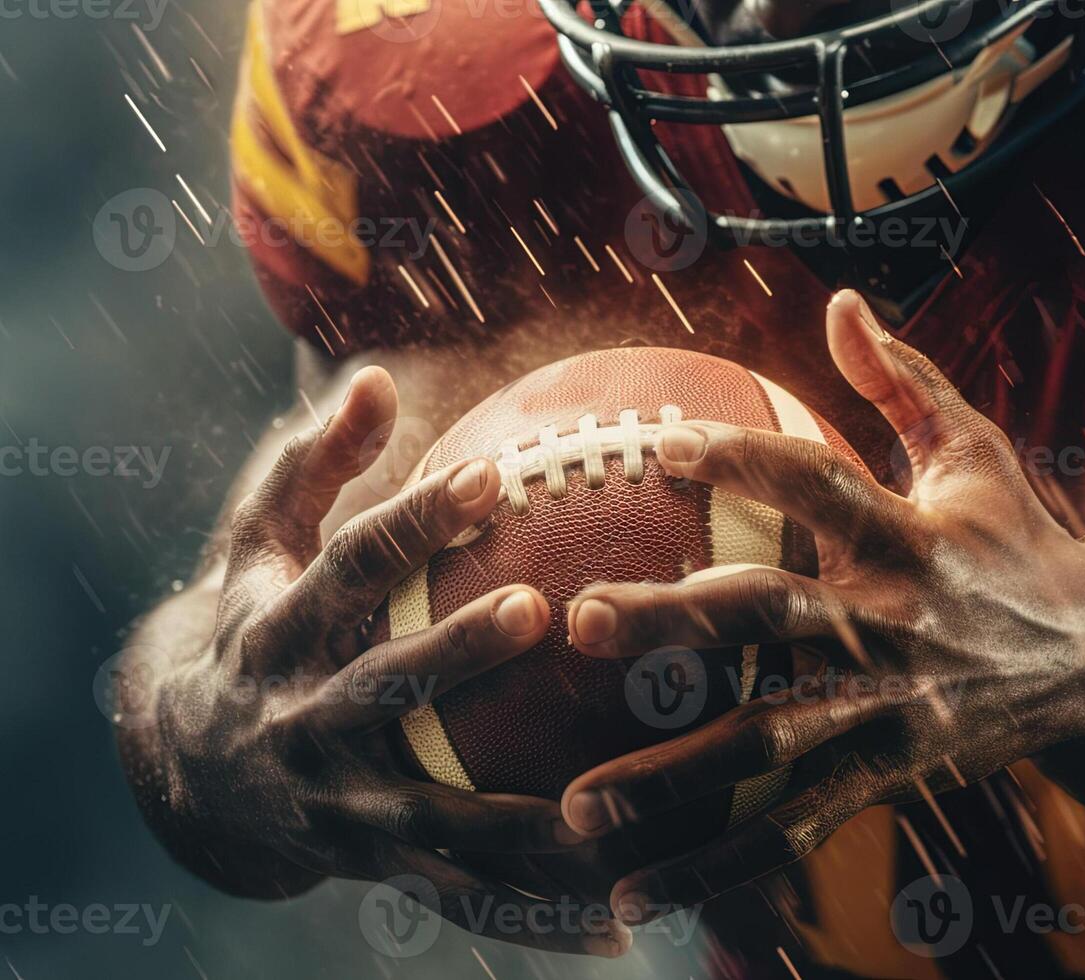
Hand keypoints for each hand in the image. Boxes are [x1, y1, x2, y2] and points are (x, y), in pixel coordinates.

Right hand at [133, 367, 628, 956]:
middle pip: (379, 689)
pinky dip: (530, 913)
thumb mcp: (258, 541)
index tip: (489, 475)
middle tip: (539, 610)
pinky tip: (618, 924)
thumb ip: (314, 462)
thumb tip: (373, 371)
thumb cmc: (249, 621)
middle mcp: (299, 720)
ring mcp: (332, 802)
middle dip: (452, 654)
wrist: (183, 765)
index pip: (348, 569)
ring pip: (428, 811)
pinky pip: (457, 890)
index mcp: (278, 631)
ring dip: (514, 812)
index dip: (411, 522)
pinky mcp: (368, 862)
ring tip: (604, 800)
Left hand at [560, 291, 1084, 923]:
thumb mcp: (977, 450)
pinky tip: (636, 898)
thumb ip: (904, 378)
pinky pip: (796, 825)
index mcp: (908, 533)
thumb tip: (846, 296)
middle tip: (578, 620)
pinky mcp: (892, 776)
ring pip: (771, 745)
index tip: (656, 446)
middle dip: (675, 621)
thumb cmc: (1024, 540)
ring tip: (577, 805)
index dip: (741, 460)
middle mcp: (894, 622)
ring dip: (672, 778)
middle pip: (773, 618)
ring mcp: (893, 708)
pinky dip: (717, 866)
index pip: (815, 482)